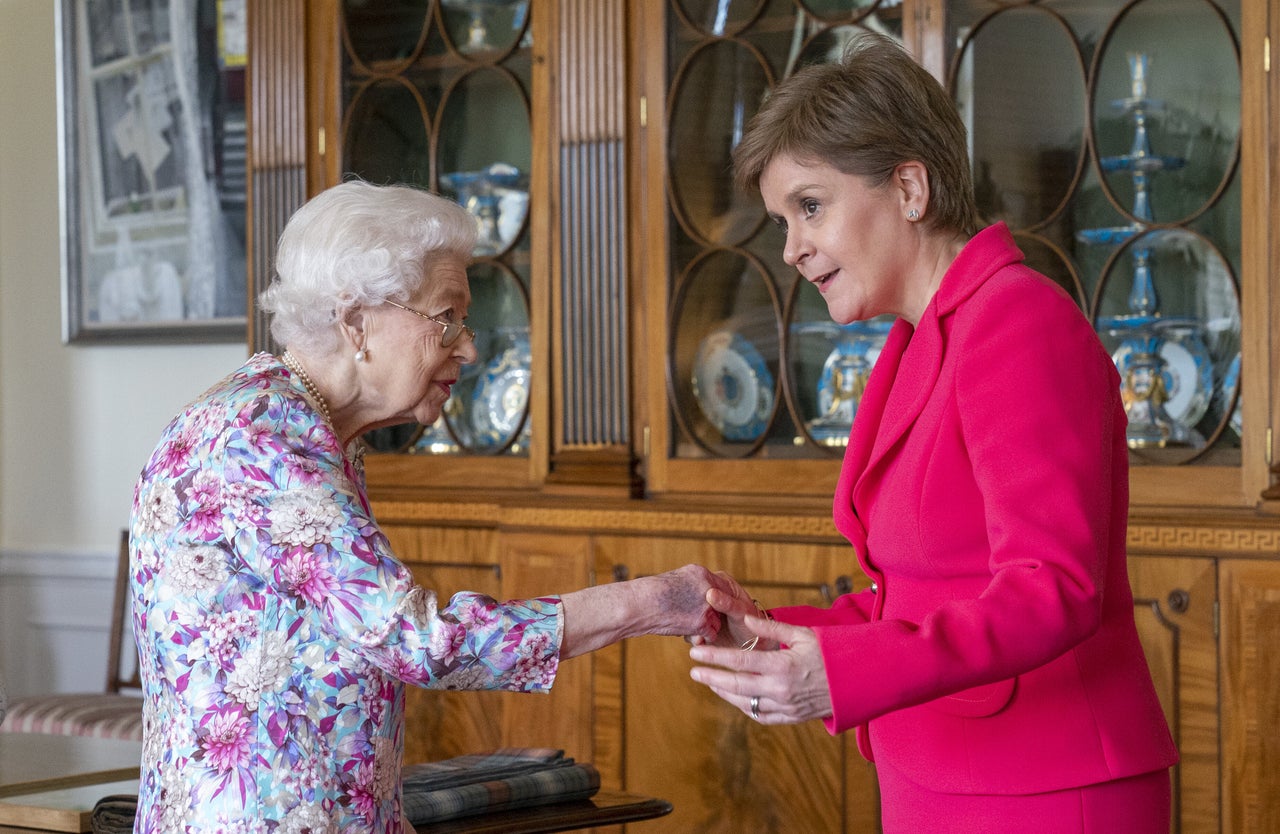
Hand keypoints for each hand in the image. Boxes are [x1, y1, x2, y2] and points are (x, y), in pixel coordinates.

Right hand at [559, 564, 725, 657]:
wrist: (636, 604)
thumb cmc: (648, 594)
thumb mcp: (674, 580)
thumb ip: (691, 585)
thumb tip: (701, 595)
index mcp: (700, 573)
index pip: (722, 586)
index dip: (720, 599)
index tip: (718, 609)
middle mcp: (706, 586)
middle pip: (723, 604)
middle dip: (717, 614)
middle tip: (711, 621)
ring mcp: (705, 605)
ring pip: (718, 621)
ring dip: (708, 627)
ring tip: (691, 628)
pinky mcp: (700, 622)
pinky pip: (711, 634)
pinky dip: (702, 638)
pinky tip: (690, 636)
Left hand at [688, 617, 832, 724]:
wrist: (859, 680)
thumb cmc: (831, 651)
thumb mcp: (802, 634)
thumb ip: (771, 629)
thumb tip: (745, 619)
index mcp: (782, 666)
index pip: (739, 662)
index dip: (714, 658)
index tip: (696, 654)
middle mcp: (780, 689)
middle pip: (736, 685)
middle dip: (711, 677)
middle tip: (693, 670)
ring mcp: (785, 706)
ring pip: (745, 704)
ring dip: (725, 693)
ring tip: (711, 682)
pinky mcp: (792, 717)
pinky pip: (761, 716)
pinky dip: (746, 708)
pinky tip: (736, 698)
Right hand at [690, 572, 765, 649]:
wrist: (753, 644)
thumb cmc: (752, 624)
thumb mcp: (741, 612)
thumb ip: (727, 603)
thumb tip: (710, 594)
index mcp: (721, 582)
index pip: (702, 581)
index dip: (696, 594)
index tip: (694, 607)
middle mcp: (710, 594)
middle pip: (691, 598)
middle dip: (690, 613)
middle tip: (696, 626)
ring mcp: (703, 609)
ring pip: (687, 613)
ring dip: (690, 627)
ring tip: (699, 637)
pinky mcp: (700, 624)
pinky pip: (689, 627)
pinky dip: (691, 635)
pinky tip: (700, 641)